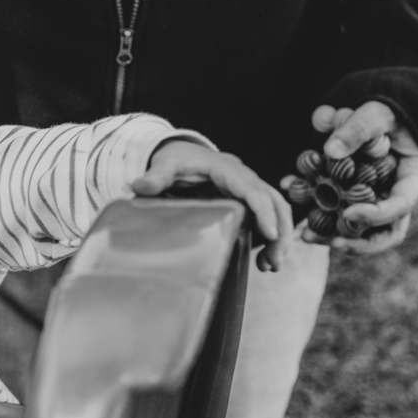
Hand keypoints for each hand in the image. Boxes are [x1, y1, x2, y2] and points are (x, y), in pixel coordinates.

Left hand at [133, 140, 292, 271]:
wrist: (179, 152)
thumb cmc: (175, 158)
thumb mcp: (165, 165)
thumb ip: (155, 176)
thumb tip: (137, 185)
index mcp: (227, 169)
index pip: (253, 190)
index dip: (264, 211)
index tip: (270, 234)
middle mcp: (243, 178)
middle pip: (273, 202)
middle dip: (279, 231)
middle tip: (274, 260)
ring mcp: (246, 189)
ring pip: (275, 210)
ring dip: (279, 237)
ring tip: (270, 265)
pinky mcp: (245, 201)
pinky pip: (266, 217)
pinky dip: (270, 237)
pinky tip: (263, 260)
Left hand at [280, 102, 417, 253]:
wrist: (376, 115)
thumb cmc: (383, 112)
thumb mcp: (376, 112)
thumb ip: (358, 128)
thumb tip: (331, 151)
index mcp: (413, 176)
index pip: (402, 204)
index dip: (378, 215)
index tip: (349, 213)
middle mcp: (396, 195)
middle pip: (385, 232)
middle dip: (358, 242)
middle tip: (330, 242)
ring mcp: (375, 202)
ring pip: (360, 232)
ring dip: (333, 237)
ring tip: (306, 236)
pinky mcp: (351, 201)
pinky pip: (336, 216)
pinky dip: (317, 216)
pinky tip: (294, 209)